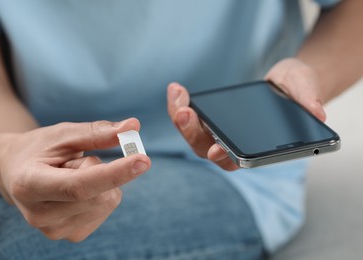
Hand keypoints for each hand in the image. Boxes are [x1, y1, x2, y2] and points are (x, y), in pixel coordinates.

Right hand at [0, 118, 150, 241]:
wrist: (15, 173)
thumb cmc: (38, 149)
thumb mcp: (62, 133)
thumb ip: (96, 131)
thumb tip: (133, 126)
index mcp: (30, 185)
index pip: (79, 186)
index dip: (114, 173)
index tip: (143, 160)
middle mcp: (40, 216)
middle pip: (100, 196)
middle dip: (102, 169)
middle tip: (76, 160)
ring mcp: (55, 230)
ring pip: (108, 202)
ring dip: (102, 182)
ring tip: (72, 175)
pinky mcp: (72, 235)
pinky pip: (106, 210)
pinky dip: (102, 194)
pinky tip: (77, 191)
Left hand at [167, 58, 325, 170]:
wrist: (286, 82)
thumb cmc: (296, 90)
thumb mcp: (304, 87)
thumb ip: (308, 98)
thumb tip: (318, 112)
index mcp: (257, 146)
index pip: (238, 159)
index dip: (226, 156)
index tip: (215, 149)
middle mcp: (235, 144)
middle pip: (207, 148)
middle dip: (192, 132)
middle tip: (186, 111)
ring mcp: (219, 132)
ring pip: (193, 134)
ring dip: (180, 117)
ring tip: (177, 92)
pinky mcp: (210, 118)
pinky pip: (190, 117)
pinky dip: (180, 105)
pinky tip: (176, 88)